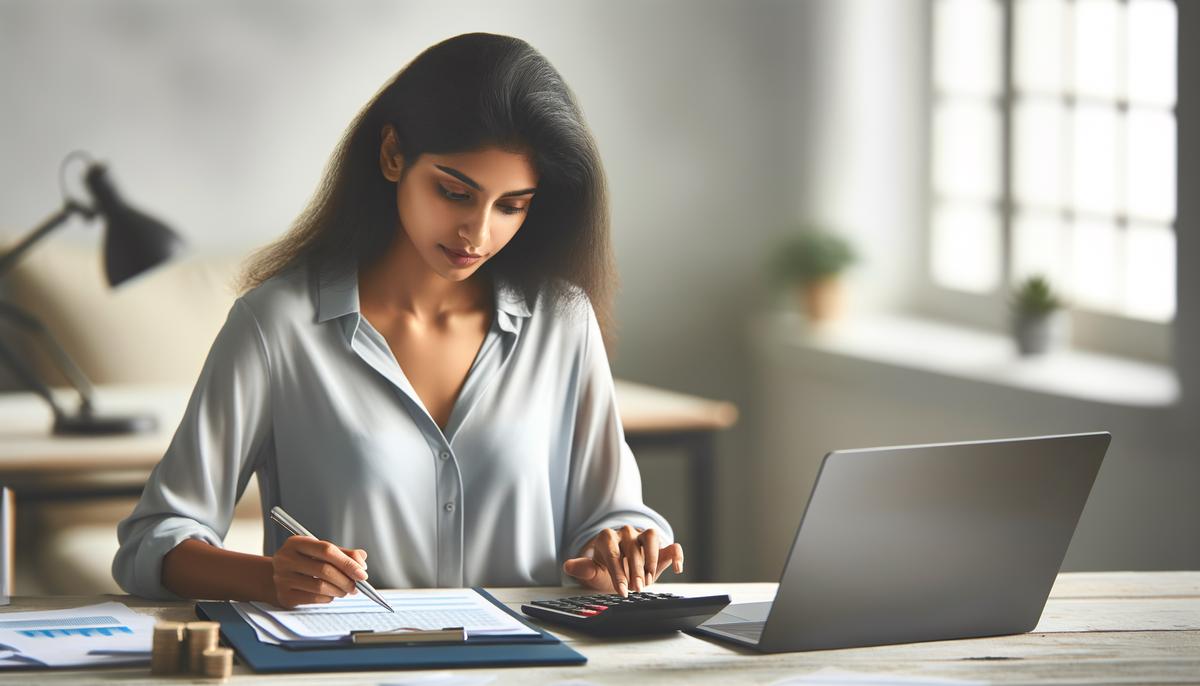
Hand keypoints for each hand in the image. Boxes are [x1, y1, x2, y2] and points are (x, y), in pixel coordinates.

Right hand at [270, 535, 368, 607]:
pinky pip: (314, 598)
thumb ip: (343, 553)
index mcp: (296, 542)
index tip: (362, 572)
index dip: (347, 562)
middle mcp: (286, 559)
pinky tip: (331, 595)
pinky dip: (328, 598)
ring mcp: (282, 578)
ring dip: (339, 590)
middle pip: (324, 570)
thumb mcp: (319, 552)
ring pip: (320, 586)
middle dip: (346, 579)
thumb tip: (362, 560)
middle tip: (356, 586)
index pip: (326, 550)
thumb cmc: (303, 562)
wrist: (275, 577)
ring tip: (346, 590)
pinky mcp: (284, 596)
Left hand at [562, 526, 682, 596]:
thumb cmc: (606, 571)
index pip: (613, 553)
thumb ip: (583, 570)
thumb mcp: (594, 573)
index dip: (618, 572)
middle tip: (636, 588)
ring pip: (651, 537)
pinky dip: (676, 556)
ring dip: (651, 559)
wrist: (620, 571)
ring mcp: (643, 537)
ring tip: (648, 580)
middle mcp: (626, 533)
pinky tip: (678, 570)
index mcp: (607, 538)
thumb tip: (568, 565)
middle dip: (634, 569)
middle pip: (632, 546)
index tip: (621, 591)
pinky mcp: (660, 545)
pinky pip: (671, 545)